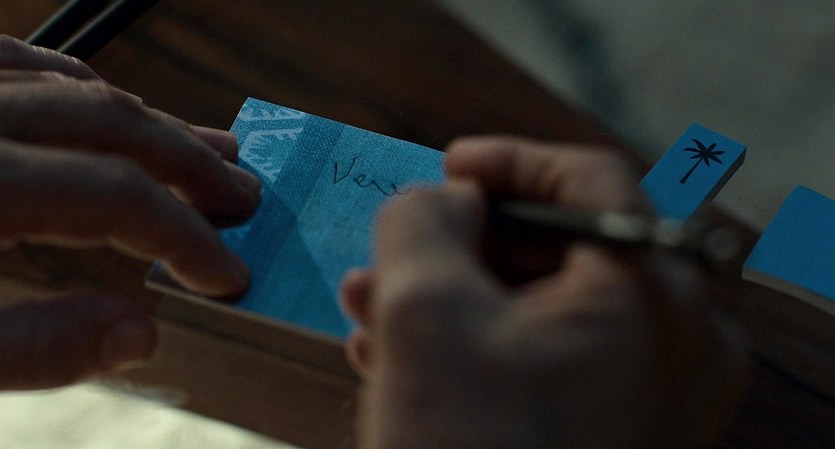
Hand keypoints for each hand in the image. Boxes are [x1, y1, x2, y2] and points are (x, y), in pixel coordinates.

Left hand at [0, 36, 259, 388]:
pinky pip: (22, 60)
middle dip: (191, 165)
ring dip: (152, 120)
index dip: (185, 235)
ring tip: (208, 148)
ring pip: (76, 86)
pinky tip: (113, 105)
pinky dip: (83, 84)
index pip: (116, 195)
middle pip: (113, 124)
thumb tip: (139, 335)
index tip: (226, 276)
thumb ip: (34, 349)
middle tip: (247, 196)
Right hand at [341, 137, 747, 447]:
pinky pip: (543, 361)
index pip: (592, 180)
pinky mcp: (613, 432)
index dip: (510, 159)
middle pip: (563, 247)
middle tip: (399, 239)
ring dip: (453, 295)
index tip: (448, 165)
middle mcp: (674, 343)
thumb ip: (425, 221)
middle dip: (462, 241)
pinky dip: (475, 346)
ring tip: (370, 299)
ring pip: (542, 308)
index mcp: (653, 297)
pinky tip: (395, 350)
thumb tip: (442, 198)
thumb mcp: (425, 311)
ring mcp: (648, 395)